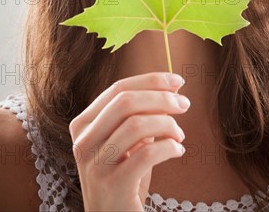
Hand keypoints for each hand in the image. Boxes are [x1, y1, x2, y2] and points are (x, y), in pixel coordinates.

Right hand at [69, 71, 189, 211]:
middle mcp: (83, 142)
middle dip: (161, 98)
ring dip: (167, 125)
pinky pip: (147, 154)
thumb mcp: (129, 141)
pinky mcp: (112, 186)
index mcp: (83, 124)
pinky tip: (178, 151)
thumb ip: (143, 113)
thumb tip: (173, 86)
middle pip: (126, 102)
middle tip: (185, 104)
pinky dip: (169, 147)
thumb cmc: (124, 176)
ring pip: (136, 125)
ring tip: (180, 135)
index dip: (151, 81)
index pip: (118, 89)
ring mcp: (95, 164)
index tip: (178, 81)